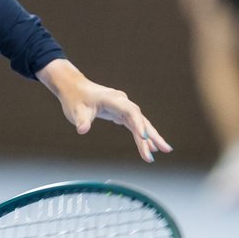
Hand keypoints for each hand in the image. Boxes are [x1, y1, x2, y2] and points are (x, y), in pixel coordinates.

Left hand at [36, 59, 172, 162]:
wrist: (73, 86)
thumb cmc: (74, 98)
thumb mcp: (75, 111)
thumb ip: (81, 120)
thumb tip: (82, 130)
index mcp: (112, 99)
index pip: (130, 112)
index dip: (138, 124)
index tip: (144, 137)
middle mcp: (121, 101)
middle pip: (140, 118)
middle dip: (152, 135)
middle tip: (165, 149)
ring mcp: (122, 106)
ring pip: (140, 122)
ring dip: (150, 137)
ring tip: (162, 150)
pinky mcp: (120, 112)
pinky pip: (134, 125)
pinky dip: (140, 135)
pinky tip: (148, 146)